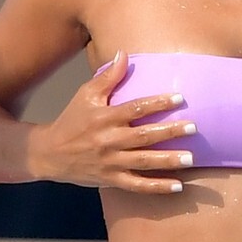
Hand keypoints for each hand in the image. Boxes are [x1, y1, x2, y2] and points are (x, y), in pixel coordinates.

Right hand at [30, 51, 195, 194]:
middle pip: (143, 136)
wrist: (49, 154)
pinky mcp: (111, 179)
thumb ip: (107, 77)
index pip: (135, 108)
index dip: (157, 103)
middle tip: (193, 128)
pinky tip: (177, 187)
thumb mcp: (85, 95)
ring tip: (190, 158)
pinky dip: (156, 187)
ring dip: (167, 161)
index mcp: (104, 118)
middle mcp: (108, 140)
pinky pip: (137, 185)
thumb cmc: (71, 120)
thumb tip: (124, 53)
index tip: (179, 98)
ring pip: (143, 162)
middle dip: (169, 132)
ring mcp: (111, 162)